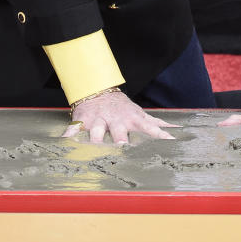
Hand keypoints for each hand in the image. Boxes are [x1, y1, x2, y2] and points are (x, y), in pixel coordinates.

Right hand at [62, 88, 177, 143]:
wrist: (97, 90)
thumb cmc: (122, 108)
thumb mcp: (139, 114)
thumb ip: (156, 125)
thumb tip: (177, 131)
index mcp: (132, 120)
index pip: (148, 128)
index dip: (157, 136)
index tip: (166, 144)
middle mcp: (115, 121)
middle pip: (119, 133)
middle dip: (121, 141)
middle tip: (124, 149)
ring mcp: (98, 121)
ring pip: (96, 132)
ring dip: (96, 141)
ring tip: (95, 151)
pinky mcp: (82, 122)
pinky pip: (73, 130)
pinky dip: (68, 137)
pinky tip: (63, 143)